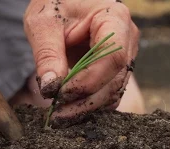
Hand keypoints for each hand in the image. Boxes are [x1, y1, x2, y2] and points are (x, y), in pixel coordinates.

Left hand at [24, 0, 139, 118]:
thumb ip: (47, 54)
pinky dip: (89, 103)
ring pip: (112, 91)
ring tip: (60, 116)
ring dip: (86, 107)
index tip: (59, 95)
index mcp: (114, 18)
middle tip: (57, 116)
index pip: (111, 57)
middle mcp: (126, 39)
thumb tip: (50, 88)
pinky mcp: (113, 68)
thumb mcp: (43, 22)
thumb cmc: (55, 3)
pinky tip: (69, 109)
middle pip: (114, 80)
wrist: (63, 1)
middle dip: (85, 102)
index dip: (87, 81)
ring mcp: (123, 55)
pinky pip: (107, 92)